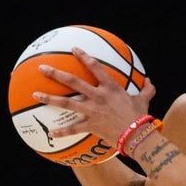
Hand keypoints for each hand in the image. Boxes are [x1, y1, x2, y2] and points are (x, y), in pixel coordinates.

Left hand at [33, 47, 156, 141]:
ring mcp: (92, 111)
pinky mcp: (90, 125)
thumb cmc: (141, 117)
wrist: (137, 136)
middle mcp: (98, 96)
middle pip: (73, 81)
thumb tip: (151, 82)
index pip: (95, 67)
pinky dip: (61, 132)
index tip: (74, 49)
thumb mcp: (144, 101)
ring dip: (49, 98)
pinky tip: (50, 133)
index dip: (84, 57)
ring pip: (66, 103)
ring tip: (35, 94)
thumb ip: (146, 90)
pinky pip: (73, 129)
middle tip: (42, 68)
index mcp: (110, 88)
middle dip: (56, 74)